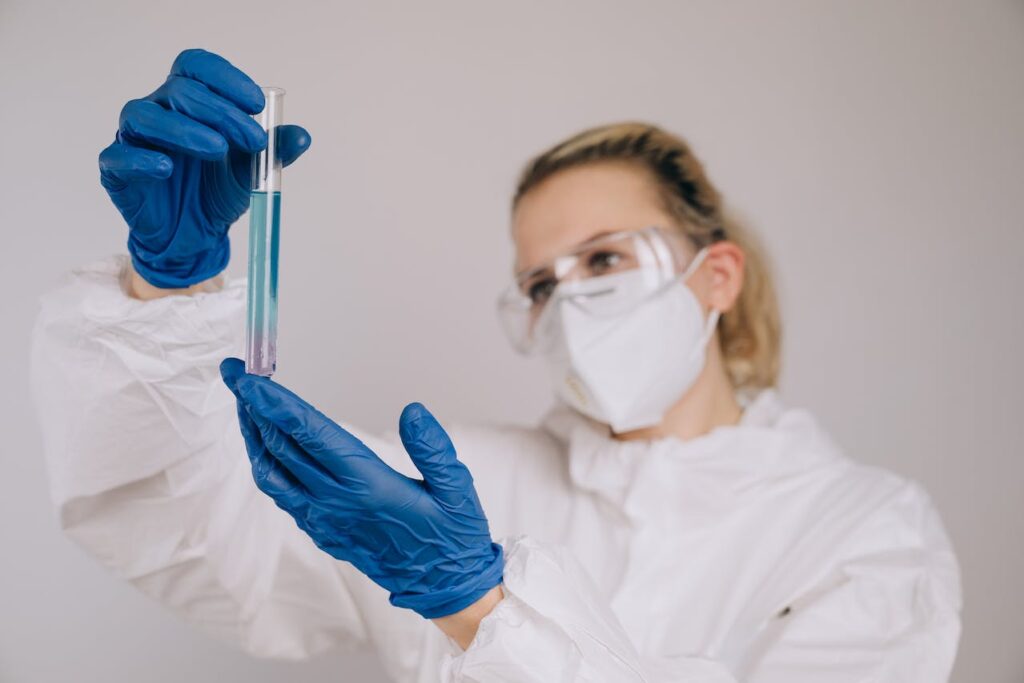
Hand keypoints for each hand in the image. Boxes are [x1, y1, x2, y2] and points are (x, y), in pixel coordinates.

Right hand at [98, 49, 310, 287]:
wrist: (195, 235)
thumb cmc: (217, 191)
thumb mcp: (253, 171)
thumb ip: (276, 151)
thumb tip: (302, 135)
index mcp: (189, 101)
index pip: (197, 67)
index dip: (225, 78)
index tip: (257, 104)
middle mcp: (158, 110)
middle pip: (178, 90)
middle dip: (220, 112)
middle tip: (253, 140)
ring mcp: (133, 138)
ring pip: (143, 115)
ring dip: (184, 129)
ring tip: (217, 150)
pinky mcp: (116, 170)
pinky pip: (119, 155)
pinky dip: (142, 159)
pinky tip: (167, 168)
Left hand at [219, 358, 504, 618]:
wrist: (445, 587)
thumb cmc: (453, 536)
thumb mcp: (457, 488)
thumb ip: (433, 448)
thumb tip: (411, 411)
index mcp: (367, 486)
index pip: (308, 434)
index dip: (274, 403)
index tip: (248, 377)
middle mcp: (336, 503)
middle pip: (280, 447)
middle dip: (253, 406)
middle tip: (236, 373)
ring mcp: (325, 520)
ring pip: (272, 473)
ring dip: (254, 435)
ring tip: (245, 404)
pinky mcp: (323, 532)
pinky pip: (282, 495)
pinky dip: (266, 464)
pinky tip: (268, 447)